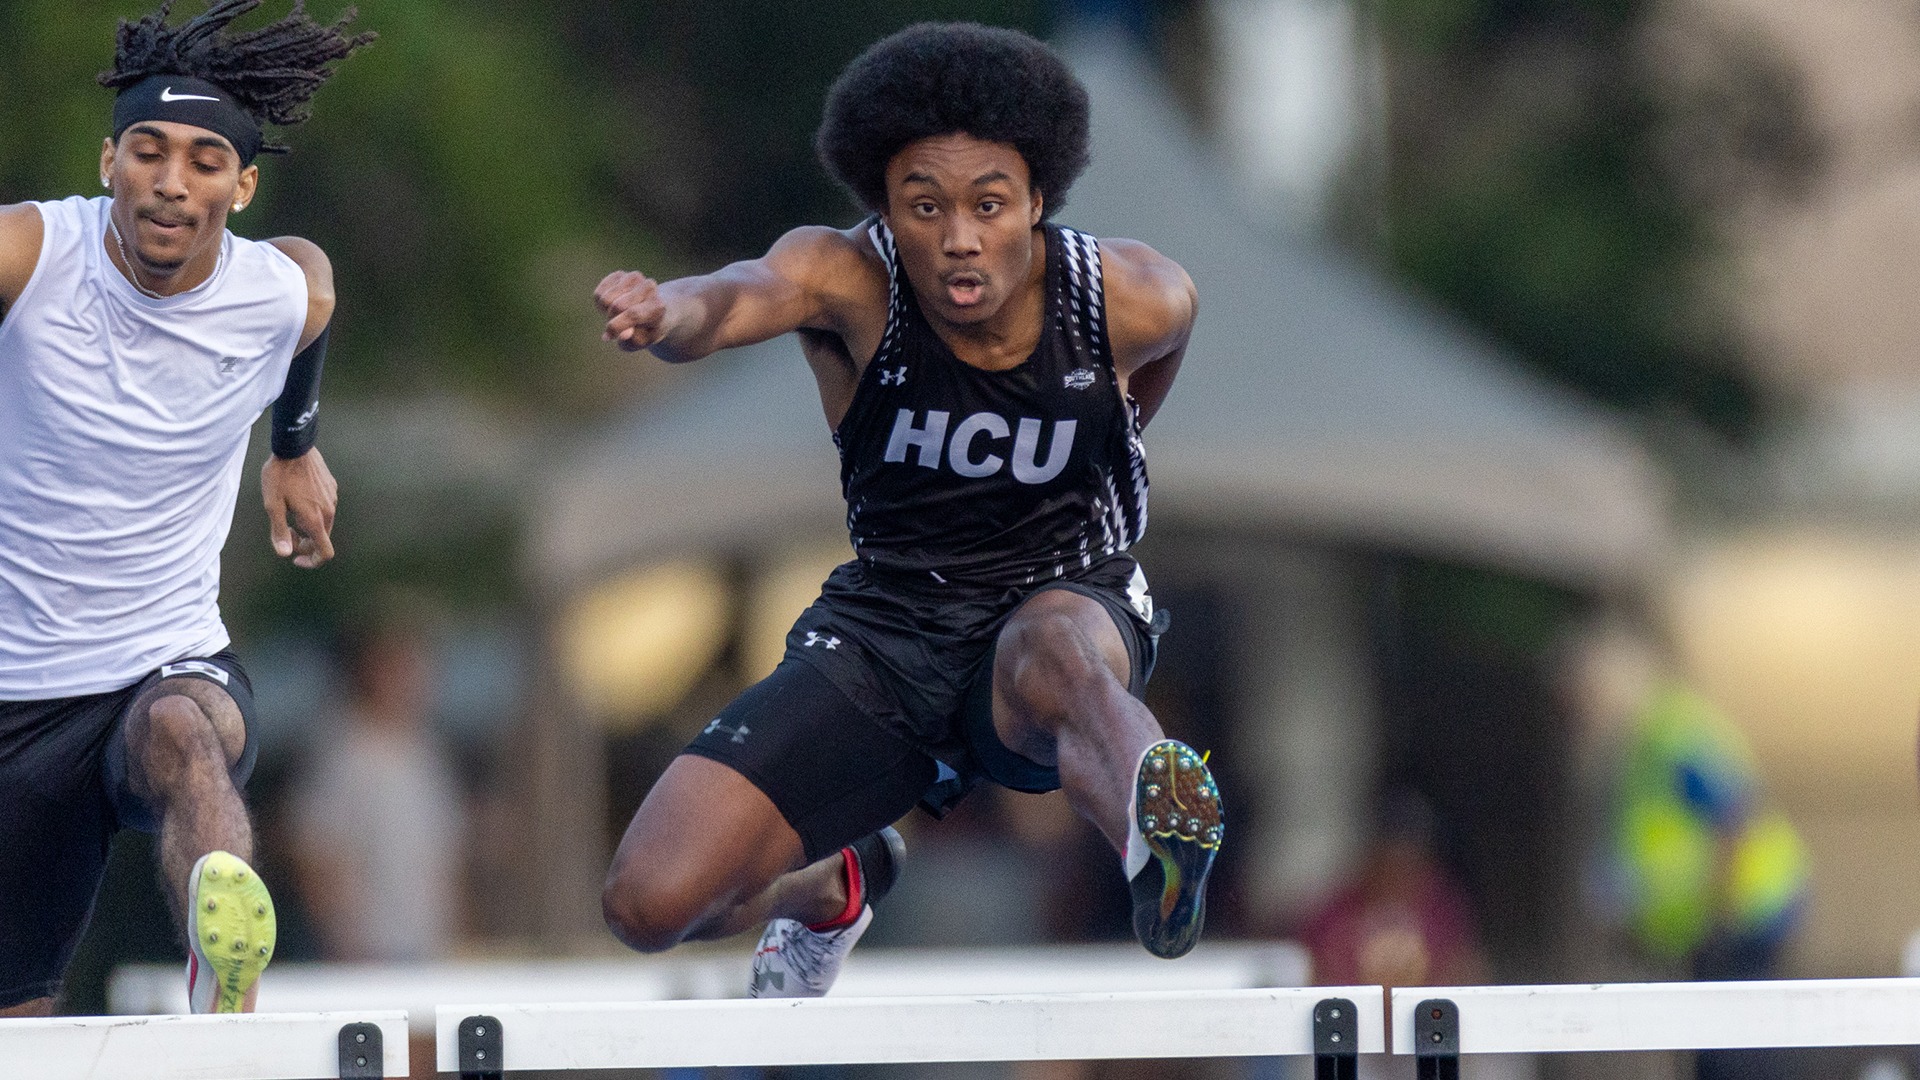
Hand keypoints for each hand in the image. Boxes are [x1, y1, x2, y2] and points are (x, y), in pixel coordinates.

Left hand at [261, 447, 337, 568]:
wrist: (294, 447)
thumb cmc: (279, 475)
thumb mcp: (272, 505)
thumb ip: (279, 531)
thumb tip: (284, 554)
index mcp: (314, 519)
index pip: (325, 552)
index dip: (312, 561)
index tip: (296, 559)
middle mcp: (328, 511)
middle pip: (323, 539)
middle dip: (305, 543)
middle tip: (287, 532)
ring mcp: (332, 499)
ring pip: (324, 523)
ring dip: (309, 527)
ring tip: (290, 513)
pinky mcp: (332, 488)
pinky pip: (325, 508)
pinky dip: (313, 512)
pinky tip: (298, 498)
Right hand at [595, 270, 667, 351]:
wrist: (653, 311)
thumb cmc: (646, 329)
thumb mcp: (641, 341)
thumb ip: (632, 341)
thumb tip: (623, 334)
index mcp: (658, 306)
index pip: (633, 314)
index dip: (616, 326)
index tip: (608, 337)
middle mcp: (649, 287)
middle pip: (616, 306)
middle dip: (611, 320)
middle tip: (618, 326)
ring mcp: (635, 278)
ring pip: (605, 299)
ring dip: (605, 312)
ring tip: (618, 316)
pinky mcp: (620, 275)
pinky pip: (599, 293)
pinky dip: (601, 304)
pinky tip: (613, 306)